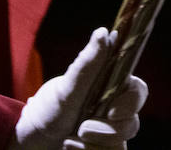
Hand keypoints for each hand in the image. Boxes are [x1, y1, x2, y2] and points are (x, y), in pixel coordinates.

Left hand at [12, 28, 147, 149]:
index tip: (110, 111)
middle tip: (81, 130)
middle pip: (131, 123)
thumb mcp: (66, 89)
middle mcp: (116, 110)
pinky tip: (73, 149)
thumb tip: (103, 32)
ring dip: (95, 146)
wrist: (32, 142)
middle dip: (106, 131)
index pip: (138, 91)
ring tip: (70, 141)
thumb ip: (87, 65)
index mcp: (112, 87)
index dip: (130, 103)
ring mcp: (111, 134)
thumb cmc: (49, 110)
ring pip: (121, 144)